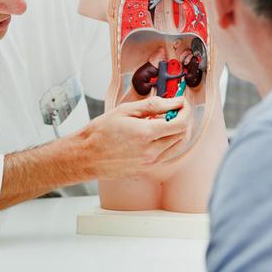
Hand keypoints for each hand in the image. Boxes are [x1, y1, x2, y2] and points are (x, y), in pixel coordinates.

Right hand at [77, 96, 191, 179]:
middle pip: (182, 135)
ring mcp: (150, 163)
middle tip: (173, 110)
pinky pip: (166, 155)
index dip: (185, 111)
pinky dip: (167, 143)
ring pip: (176, 146)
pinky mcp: (146, 169)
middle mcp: (151, 151)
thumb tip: (173, 102)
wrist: (86, 155)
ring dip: (176, 132)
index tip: (181, 104)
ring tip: (162, 122)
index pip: (180, 123)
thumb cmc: (100, 133)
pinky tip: (154, 135)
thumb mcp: (125, 111)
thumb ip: (153, 105)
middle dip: (182, 120)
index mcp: (146, 134)